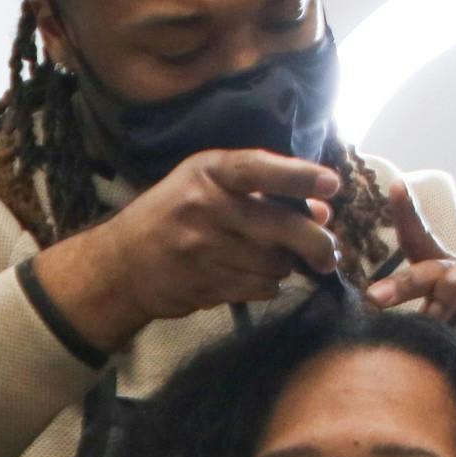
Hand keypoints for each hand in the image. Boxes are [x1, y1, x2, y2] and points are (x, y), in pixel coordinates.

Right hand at [32, 149, 341, 355]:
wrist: (121, 265)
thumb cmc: (171, 216)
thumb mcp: (206, 187)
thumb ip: (261, 192)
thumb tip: (322, 210)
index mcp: (207, 173)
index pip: (260, 168)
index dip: (300, 176)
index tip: (334, 185)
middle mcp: (205, 207)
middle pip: (279, 226)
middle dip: (315, 243)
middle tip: (330, 254)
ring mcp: (203, 249)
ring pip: (273, 263)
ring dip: (285, 266)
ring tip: (278, 262)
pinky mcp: (203, 283)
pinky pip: (258, 288)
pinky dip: (267, 286)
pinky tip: (256, 278)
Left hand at [364, 182, 455, 369]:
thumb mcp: (455, 322)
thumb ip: (423, 323)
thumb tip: (374, 333)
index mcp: (450, 278)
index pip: (424, 244)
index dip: (409, 216)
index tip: (396, 185)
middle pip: (437, 266)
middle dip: (405, 280)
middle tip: (375, 297)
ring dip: (452, 289)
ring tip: (433, 318)